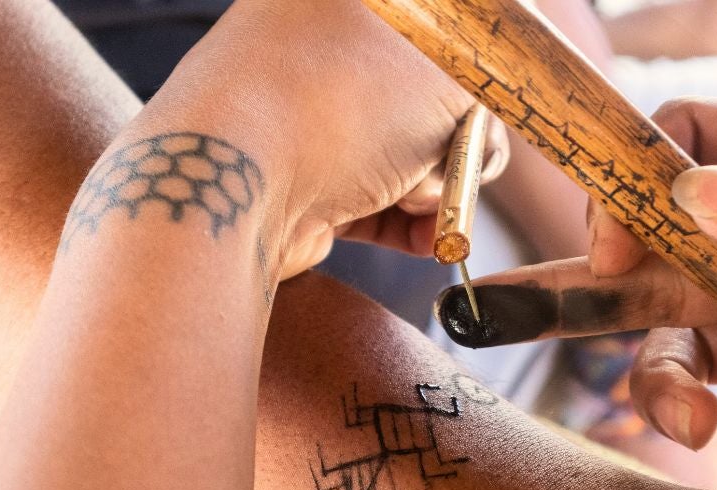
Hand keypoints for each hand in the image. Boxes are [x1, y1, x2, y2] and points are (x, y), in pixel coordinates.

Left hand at [138, 0, 507, 278]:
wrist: (233, 184)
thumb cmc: (333, 105)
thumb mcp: (446, 74)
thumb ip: (481, 85)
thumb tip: (481, 127)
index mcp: (347, 0)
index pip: (438, 30)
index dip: (470, 71)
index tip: (484, 105)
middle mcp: (320, 48)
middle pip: (428, 98)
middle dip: (457, 140)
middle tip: (457, 158)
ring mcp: (306, 118)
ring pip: (406, 155)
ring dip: (435, 189)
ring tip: (422, 202)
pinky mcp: (302, 182)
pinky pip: (375, 201)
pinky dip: (407, 225)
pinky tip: (424, 239)